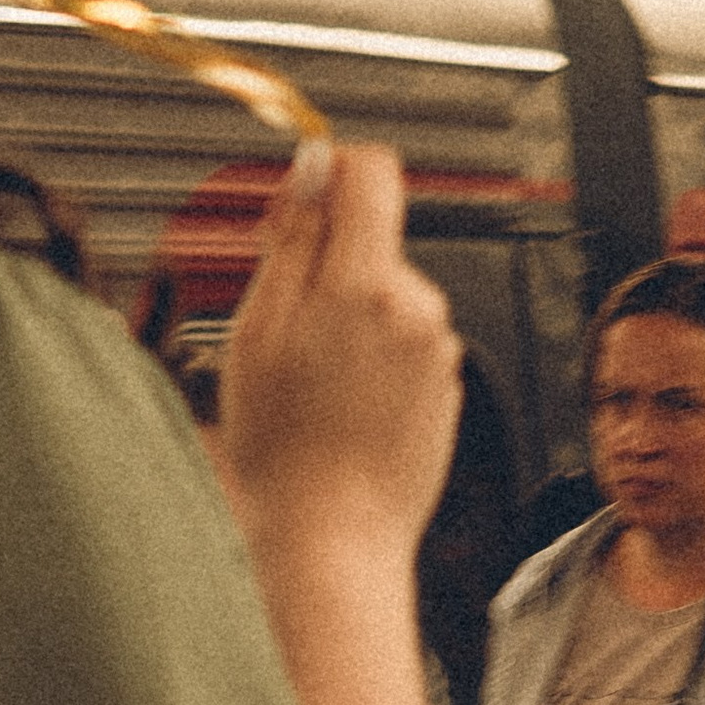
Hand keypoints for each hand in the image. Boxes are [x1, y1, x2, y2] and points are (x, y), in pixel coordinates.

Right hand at [217, 142, 461, 558]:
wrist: (331, 536)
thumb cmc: (284, 447)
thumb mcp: (258, 328)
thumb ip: (292, 238)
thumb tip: (313, 168)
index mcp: (366, 281)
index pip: (372, 171)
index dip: (330, 171)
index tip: (299, 199)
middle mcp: (416, 306)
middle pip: (372, 241)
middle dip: (326, 264)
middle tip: (280, 327)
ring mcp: (438, 348)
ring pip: (384, 296)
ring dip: (347, 318)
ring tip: (310, 382)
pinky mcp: (446, 385)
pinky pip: (401, 344)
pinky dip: (371, 359)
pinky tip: (341, 406)